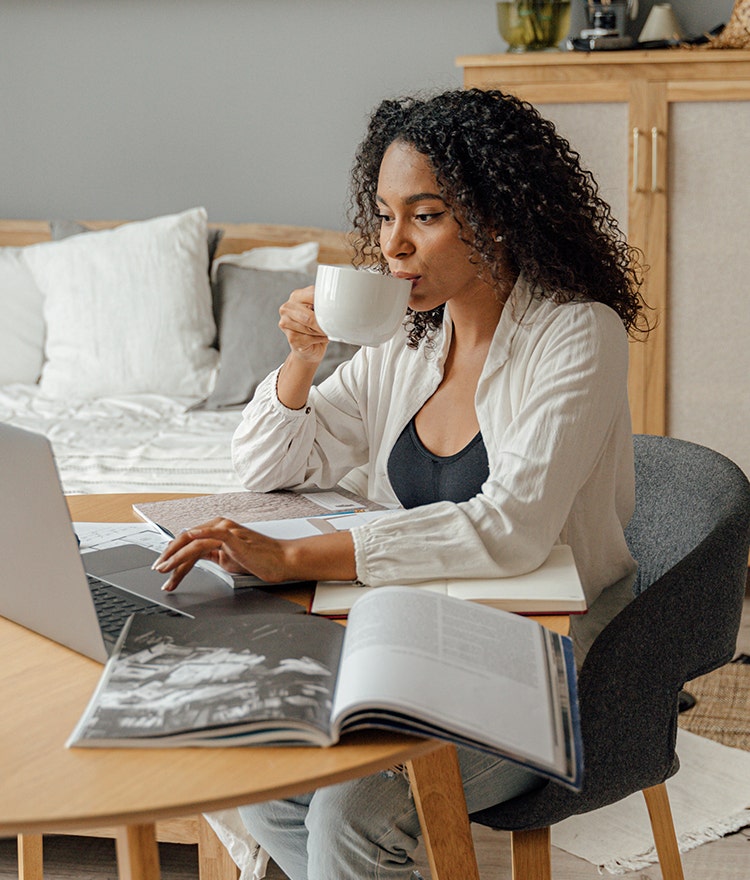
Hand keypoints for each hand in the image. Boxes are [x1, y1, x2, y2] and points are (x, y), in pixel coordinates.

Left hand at [152, 518, 291, 591]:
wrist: (281, 560)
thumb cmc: (260, 560)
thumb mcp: (229, 560)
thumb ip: (212, 556)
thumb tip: (194, 561)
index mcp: (217, 530)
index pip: (189, 543)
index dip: (174, 556)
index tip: (165, 569)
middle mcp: (219, 526)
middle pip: (186, 540)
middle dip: (168, 556)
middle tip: (158, 570)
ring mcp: (225, 529)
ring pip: (192, 542)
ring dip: (175, 557)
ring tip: (165, 571)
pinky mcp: (232, 535)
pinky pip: (209, 535)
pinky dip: (195, 538)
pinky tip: (184, 545)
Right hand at [279, 285, 328, 364]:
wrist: (310, 348)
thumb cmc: (316, 326)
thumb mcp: (321, 310)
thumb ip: (323, 305)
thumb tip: (335, 307)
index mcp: (296, 296)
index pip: (313, 296)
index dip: (325, 306)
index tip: (335, 311)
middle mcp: (287, 308)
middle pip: (310, 316)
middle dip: (322, 323)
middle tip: (331, 326)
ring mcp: (285, 323)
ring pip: (310, 328)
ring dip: (321, 332)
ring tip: (324, 332)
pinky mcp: (291, 338)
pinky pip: (309, 339)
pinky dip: (319, 339)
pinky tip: (319, 339)